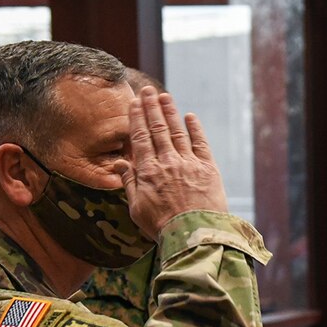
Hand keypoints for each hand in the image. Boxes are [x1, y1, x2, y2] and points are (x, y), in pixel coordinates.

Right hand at [126, 85, 228, 238]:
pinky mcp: (208, 169)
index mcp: (148, 171)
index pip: (140, 138)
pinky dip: (195, 129)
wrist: (194, 235)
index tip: (134, 103)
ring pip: (177, 132)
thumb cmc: (162, 226)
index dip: (137, 118)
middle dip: (152, 108)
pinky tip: (190, 117)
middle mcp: (167, 162)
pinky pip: (200, 144)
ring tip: (165, 97)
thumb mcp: (137, 208)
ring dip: (171, 113)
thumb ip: (129, 183)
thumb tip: (118, 164)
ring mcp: (189, 164)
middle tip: (147, 91)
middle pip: (157, 129)